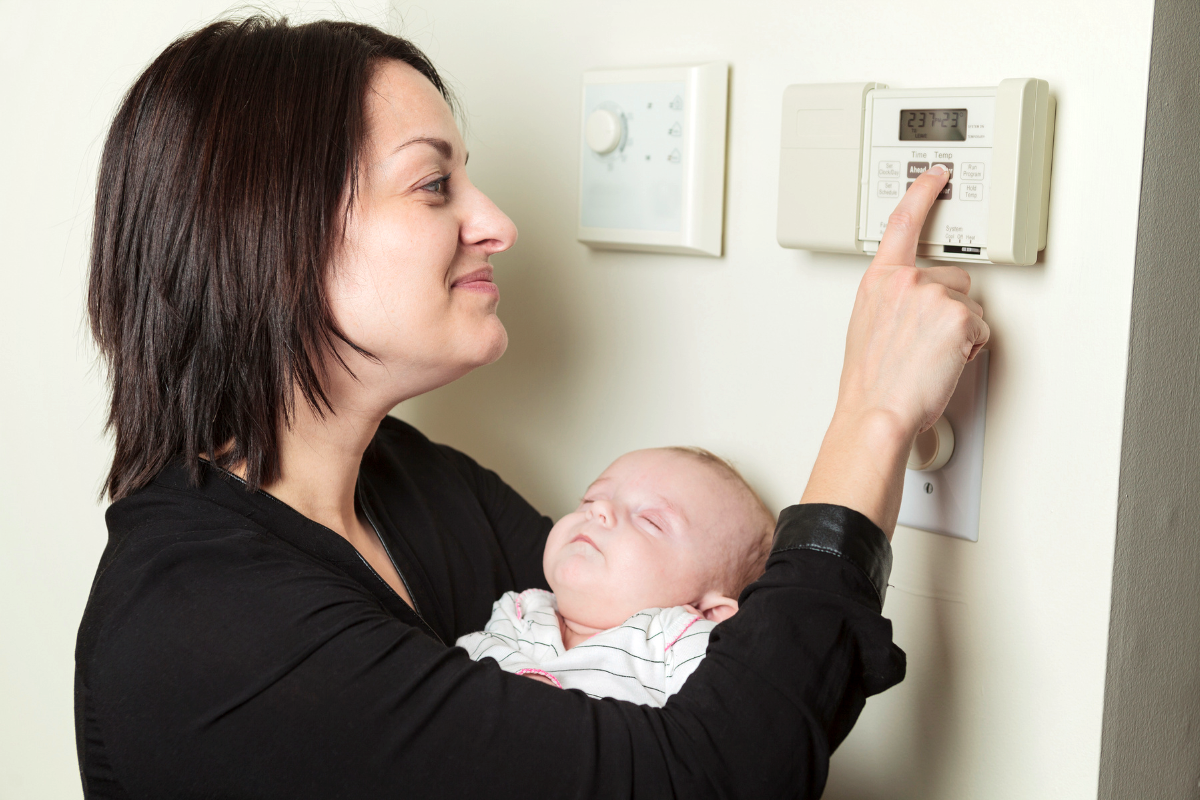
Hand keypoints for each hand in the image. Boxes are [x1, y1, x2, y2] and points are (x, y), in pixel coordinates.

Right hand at [801, 165, 989, 534]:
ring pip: (970, 305)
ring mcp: (933, 297)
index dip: (923, 193)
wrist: (877, 411)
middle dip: (951, 306)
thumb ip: (890, 303)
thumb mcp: (867, 328)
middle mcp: (905, 282)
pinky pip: (980, 329)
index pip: (903, 223)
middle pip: (953, 277)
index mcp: (878, 282)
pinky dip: (969, 348)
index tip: (937, 174)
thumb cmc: (870, 383)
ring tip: (932, 357)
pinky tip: (945, 363)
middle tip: (928, 342)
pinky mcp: (958, 317)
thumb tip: (911, 307)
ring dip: (960, 331)